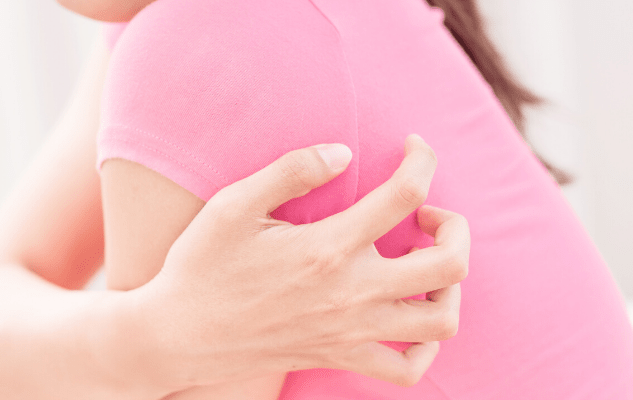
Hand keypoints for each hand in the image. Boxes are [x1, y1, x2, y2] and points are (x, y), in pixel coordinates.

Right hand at [128, 135, 468, 387]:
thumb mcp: (232, 205)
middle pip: (449, 262)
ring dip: (450, 285)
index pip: (406, 194)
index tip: (413, 147)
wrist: (177, 335)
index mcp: (327, 247)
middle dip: (455, 225)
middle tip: (426, 212)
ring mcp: (350, 330)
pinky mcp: (340, 356)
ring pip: (442, 319)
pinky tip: (409, 316)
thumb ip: (291, 171)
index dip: (422, 160)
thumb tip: (343, 152)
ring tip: (424, 263)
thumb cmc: (200, 265)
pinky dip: (427, 345)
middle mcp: (351, 292)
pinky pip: (408, 367)